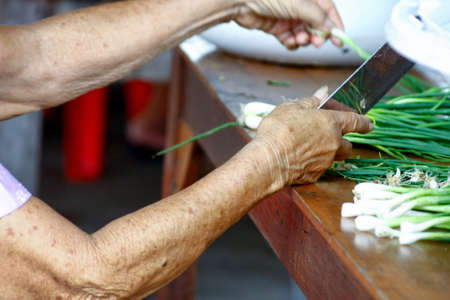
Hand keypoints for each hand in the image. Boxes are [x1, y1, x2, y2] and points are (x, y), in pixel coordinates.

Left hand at [234, 0, 343, 48]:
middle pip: (316, 24)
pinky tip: (290, 42)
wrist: (241, 1)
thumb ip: (317, 16)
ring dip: (304, 39)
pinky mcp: (277, 27)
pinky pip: (290, 39)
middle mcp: (299, 5)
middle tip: (317, 42)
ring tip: (299, 39)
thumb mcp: (299, 4)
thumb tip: (331, 27)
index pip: (328, 10)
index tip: (340, 38)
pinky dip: (292, 43)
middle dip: (318, 34)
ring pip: (303, 33)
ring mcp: (288, 16)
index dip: (335, 24)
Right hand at [253, 97, 371, 186]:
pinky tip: (298, 158)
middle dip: (342, 140)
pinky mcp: (315, 175)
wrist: (269, 160)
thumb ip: (310, 102)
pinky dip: (313, 163)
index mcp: (331, 122)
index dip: (364, 122)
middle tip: (328, 136)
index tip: (369, 125)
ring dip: (329, 152)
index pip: (355, 121)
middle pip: (348, 144)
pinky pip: (319, 168)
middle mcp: (334, 143)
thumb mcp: (292, 108)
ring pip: (334, 158)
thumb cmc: (279, 130)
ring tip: (311, 148)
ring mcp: (326, 162)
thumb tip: (322, 93)